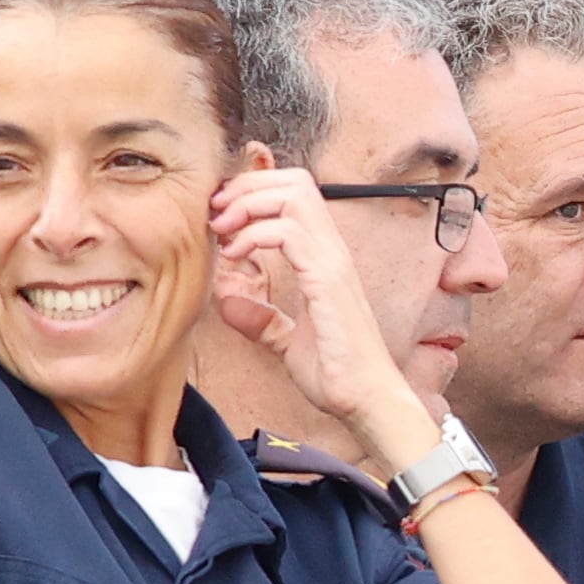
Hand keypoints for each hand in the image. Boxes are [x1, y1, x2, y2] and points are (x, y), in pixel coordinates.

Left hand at [211, 152, 434, 469]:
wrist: (366, 402)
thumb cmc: (338, 375)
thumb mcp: (287, 343)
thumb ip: (262, 319)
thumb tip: (226, 301)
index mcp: (324, 258)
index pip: (295, 195)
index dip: (255, 191)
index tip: (222, 216)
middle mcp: (332, 251)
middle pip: (294, 182)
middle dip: (248, 187)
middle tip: (217, 213)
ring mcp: (333, 262)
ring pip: (293, 196)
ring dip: (249, 204)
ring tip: (223, 229)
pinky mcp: (327, 280)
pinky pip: (289, 232)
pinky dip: (254, 234)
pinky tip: (235, 255)